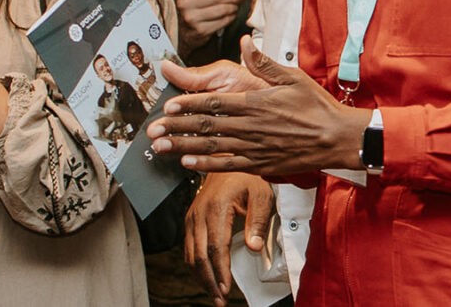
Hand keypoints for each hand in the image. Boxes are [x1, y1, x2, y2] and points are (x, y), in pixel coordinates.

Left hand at [147, 36, 367, 175]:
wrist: (336, 138)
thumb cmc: (316, 106)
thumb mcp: (292, 77)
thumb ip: (264, 63)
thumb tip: (244, 43)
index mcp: (254, 103)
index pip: (213, 102)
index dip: (188, 104)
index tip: (168, 106)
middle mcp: (249, 126)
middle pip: (205, 126)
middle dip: (176, 128)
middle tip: (152, 131)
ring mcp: (253, 148)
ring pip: (211, 147)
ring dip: (183, 148)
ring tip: (161, 148)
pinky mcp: (260, 164)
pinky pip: (227, 165)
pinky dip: (206, 166)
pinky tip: (188, 164)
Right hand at [174, 0, 254, 48]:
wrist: (186, 30)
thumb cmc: (195, 6)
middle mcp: (185, 3)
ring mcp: (191, 18)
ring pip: (221, 9)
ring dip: (233, 6)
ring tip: (236, 5)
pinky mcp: (200, 30)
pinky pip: (222, 21)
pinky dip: (231, 16)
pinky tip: (231, 14)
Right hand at [184, 171, 275, 304]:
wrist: (227, 157)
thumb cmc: (247, 176)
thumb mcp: (261, 194)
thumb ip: (257, 221)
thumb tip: (254, 248)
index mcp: (217, 207)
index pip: (216, 248)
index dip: (220, 271)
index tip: (226, 289)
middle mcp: (199, 213)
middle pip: (199, 256)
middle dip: (209, 281)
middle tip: (220, 300)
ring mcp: (192, 216)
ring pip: (190, 255)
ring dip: (201, 277)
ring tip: (214, 294)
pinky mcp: (191, 219)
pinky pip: (189, 248)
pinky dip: (196, 266)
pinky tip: (206, 277)